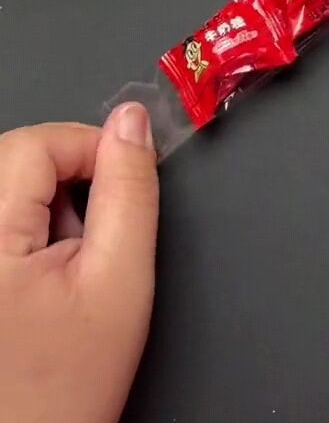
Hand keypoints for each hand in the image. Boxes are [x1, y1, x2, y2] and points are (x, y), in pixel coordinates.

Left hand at [0, 104, 158, 422]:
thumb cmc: (63, 388)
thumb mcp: (120, 282)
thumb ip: (131, 191)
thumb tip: (133, 122)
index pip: (37, 143)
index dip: (91, 148)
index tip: (124, 178)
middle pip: (15, 158)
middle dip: (67, 179)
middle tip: (92, 236)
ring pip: (3, 183)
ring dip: (43, 203)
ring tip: (63, 263)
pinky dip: (21, 225)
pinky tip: (34, 272)